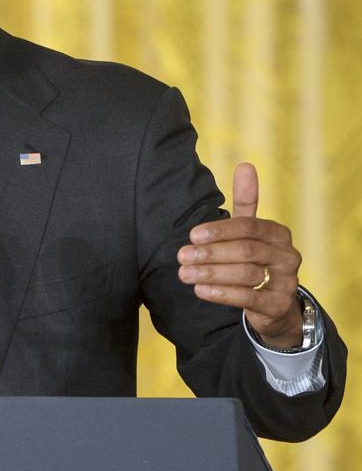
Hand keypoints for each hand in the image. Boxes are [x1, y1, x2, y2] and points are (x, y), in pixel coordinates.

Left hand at [177, 162, 302, 347]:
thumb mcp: (251, 233)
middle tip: (182, 256)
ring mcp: (286, 282)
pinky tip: (200, 290)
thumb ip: (246, 202)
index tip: (192, 235)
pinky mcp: (277, 305)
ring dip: (211, 274)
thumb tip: (245, 165)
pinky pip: (247, 298)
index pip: (249, 227)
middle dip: (211, 253)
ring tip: (184, 274)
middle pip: (246, 251)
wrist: (274, 306)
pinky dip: (221, 294)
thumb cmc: (256, 262)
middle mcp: (287, 256)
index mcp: (278, 234)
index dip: (220, 230)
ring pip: (246, 274)